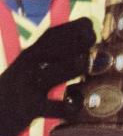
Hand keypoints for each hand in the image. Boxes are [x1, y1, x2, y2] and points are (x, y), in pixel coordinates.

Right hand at [0, 18, 94, 135]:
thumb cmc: (19, 88)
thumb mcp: (30, 66)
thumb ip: (51, 54)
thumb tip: (83, 45)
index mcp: (31, 53)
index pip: (53, 34)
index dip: (75, 27)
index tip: (90, 27)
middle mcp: (30, 65)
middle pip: (59, 47)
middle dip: (81, 43)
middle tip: (91, 49)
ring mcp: (31, 85)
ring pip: (61, 70)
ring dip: (76, 67)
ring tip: (84, 67)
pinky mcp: (31, 107)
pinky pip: (57, 106)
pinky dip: (71, 106)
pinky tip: (74, 105)